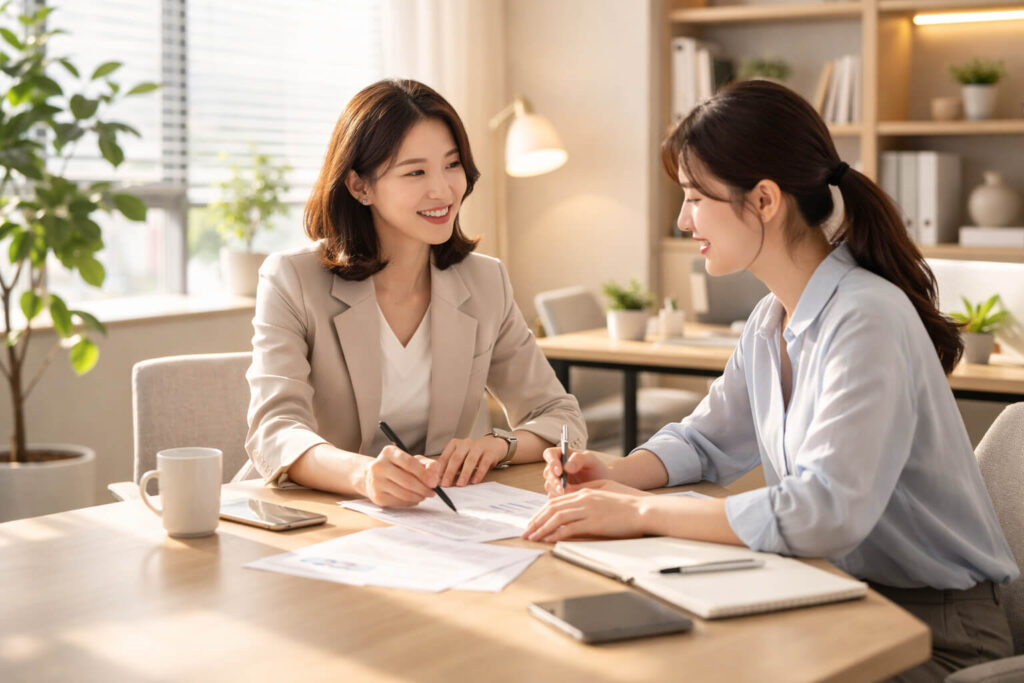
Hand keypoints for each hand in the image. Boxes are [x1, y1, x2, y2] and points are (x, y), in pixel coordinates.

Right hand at [357, 445, 439, 506]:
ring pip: (404, 494)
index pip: (409, 463)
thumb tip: (435, 477)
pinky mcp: (376, 497)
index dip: (424, 474)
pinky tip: (414, 498)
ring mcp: (375, 482)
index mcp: (389, 452)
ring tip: (424, 495)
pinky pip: (399, 502)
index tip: (434, 482)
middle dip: (424, 489)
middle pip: (407, 481)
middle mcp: (379, 466)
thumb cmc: (398, 467)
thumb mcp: (413, 460)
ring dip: (419, 497)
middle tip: (432, 492)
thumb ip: (428, 465)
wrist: (373, 476)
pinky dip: (410, 502)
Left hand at [437, 436, 507, 486]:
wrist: (493, 445)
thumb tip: (437, 479)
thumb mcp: (459, 456)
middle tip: (445, 484)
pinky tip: (474, 481)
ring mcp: (478, 447)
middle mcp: (466, 444)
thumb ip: (449, 465)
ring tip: (460, 484)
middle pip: (456, 458)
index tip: (435, 481)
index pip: (445, 457)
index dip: (439, 470)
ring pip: (470, 461)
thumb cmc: (472, 453)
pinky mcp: (489, 453)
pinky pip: (483, 464)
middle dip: (449, 472)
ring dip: (464, 474)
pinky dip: (478, 473)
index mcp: (455, 444)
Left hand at [522, 483, 648, 542]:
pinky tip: (548, 540)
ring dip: (541, 529)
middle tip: (526, 531)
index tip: (534, 522)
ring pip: (556, 518)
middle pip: (552, 508)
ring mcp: (588, 510)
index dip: (542, 512)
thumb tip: (573, 499)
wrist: (644, 510)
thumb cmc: (629, 502)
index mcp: (585, 492)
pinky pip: (569, 528)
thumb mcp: (607, 490)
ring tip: (532, 538)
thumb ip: (589, 493)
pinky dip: (555, 534)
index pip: (556, 501)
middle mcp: (583, 499)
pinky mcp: (594, 523)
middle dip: (536, 521)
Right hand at [541, 447, 609, 496]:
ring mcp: (554, 482)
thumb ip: (579, 459)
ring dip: (558, 491)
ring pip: (549, 486)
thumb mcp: (592, 461)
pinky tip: (571, 500)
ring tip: (571, 495)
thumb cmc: (596, 470)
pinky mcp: (556, 494)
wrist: (602, 486)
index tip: (560, 471)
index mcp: (561, 455)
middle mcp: (555, 468)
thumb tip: (566, 466)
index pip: (549, 454)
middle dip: (554, 481)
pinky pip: (553, 497)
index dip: (551, 462)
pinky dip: (560, 500)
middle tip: (563, 489)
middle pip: (548, 472)